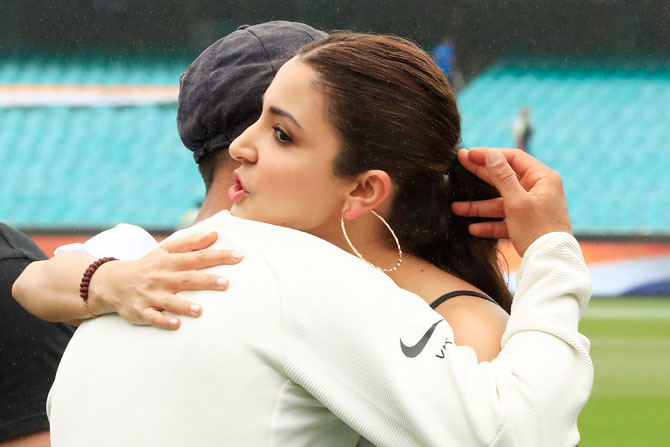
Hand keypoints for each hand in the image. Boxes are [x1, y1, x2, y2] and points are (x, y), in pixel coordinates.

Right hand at [88, 231, 242, 328]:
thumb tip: (215, 234)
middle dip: (206, 281)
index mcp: (169, 262)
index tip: (239, 256)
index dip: (218, 256)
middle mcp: (161, 278)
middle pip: (186, 279)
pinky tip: (176, 324)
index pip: (197, 257)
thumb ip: (191, 243)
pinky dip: (163, 321)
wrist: (113, 282)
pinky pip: (152, 317)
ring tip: (200, 310)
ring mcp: (150, 295)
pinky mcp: (140, 311)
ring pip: (169, 301)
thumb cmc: (148, 266)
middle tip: (226, 283)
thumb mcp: (165, 250)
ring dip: (184, 306)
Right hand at [451, 147, 571, 255]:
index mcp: (542, 178)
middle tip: (459, 165)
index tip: (468, 154)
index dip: (489, 154)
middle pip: (504, 178)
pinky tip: (473, 228)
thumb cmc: (538, 230)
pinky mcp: (527, 225)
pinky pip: (505, 221)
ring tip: (456, 208)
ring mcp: (532, 208)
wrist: (551, 265)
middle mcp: (538, 190)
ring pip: (501, 202)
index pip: (513, 158)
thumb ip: (502, 176)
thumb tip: (491, 154)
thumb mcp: (517, 201)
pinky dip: (490, 224)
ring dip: (479, 206)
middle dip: (480, 175)